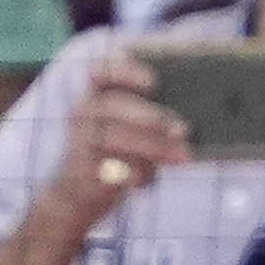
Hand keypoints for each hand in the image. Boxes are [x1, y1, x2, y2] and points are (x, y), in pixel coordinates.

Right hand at [50, 55, 196, 235]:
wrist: (77, 193)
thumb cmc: (117, 155)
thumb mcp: (131, 134)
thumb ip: (152, 123)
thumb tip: (186, 128)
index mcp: (97, 97)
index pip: (104, 73)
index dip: (126, 71)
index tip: (154, 82)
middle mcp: (83, 115)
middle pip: (113, 106)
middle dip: (151, 116)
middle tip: (183, 129)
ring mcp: (79, 142)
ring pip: (113, 138)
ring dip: (153, 147)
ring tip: (183, 156)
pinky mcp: (80, 171)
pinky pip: (107, 167)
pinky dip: (132, 172)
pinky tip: (147, 178)